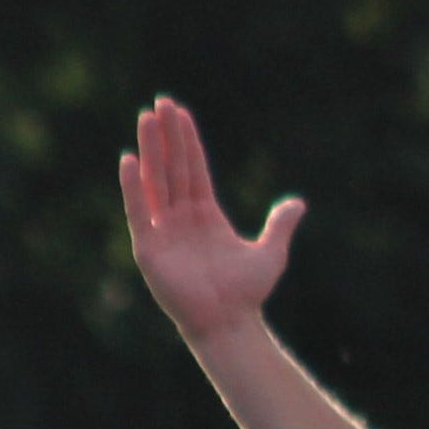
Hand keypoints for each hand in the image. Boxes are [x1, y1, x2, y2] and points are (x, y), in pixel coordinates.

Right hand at [120, 96, 303, 341]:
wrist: (230, 325)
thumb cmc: (247, 294)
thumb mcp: (270, 254)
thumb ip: (280, 226)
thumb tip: (298, 203)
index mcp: (205, 215)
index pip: (193, 169)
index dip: (187, 141)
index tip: (179, 112)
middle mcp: (181, 218)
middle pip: (172, 167)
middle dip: (166, 136)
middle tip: (161, 103)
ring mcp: (164, 231)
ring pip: (155, 181)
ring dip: (150, 150)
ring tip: (145, 118)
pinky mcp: (150, 248)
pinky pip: (139, 212)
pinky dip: (133, 187)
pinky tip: (130, 159)